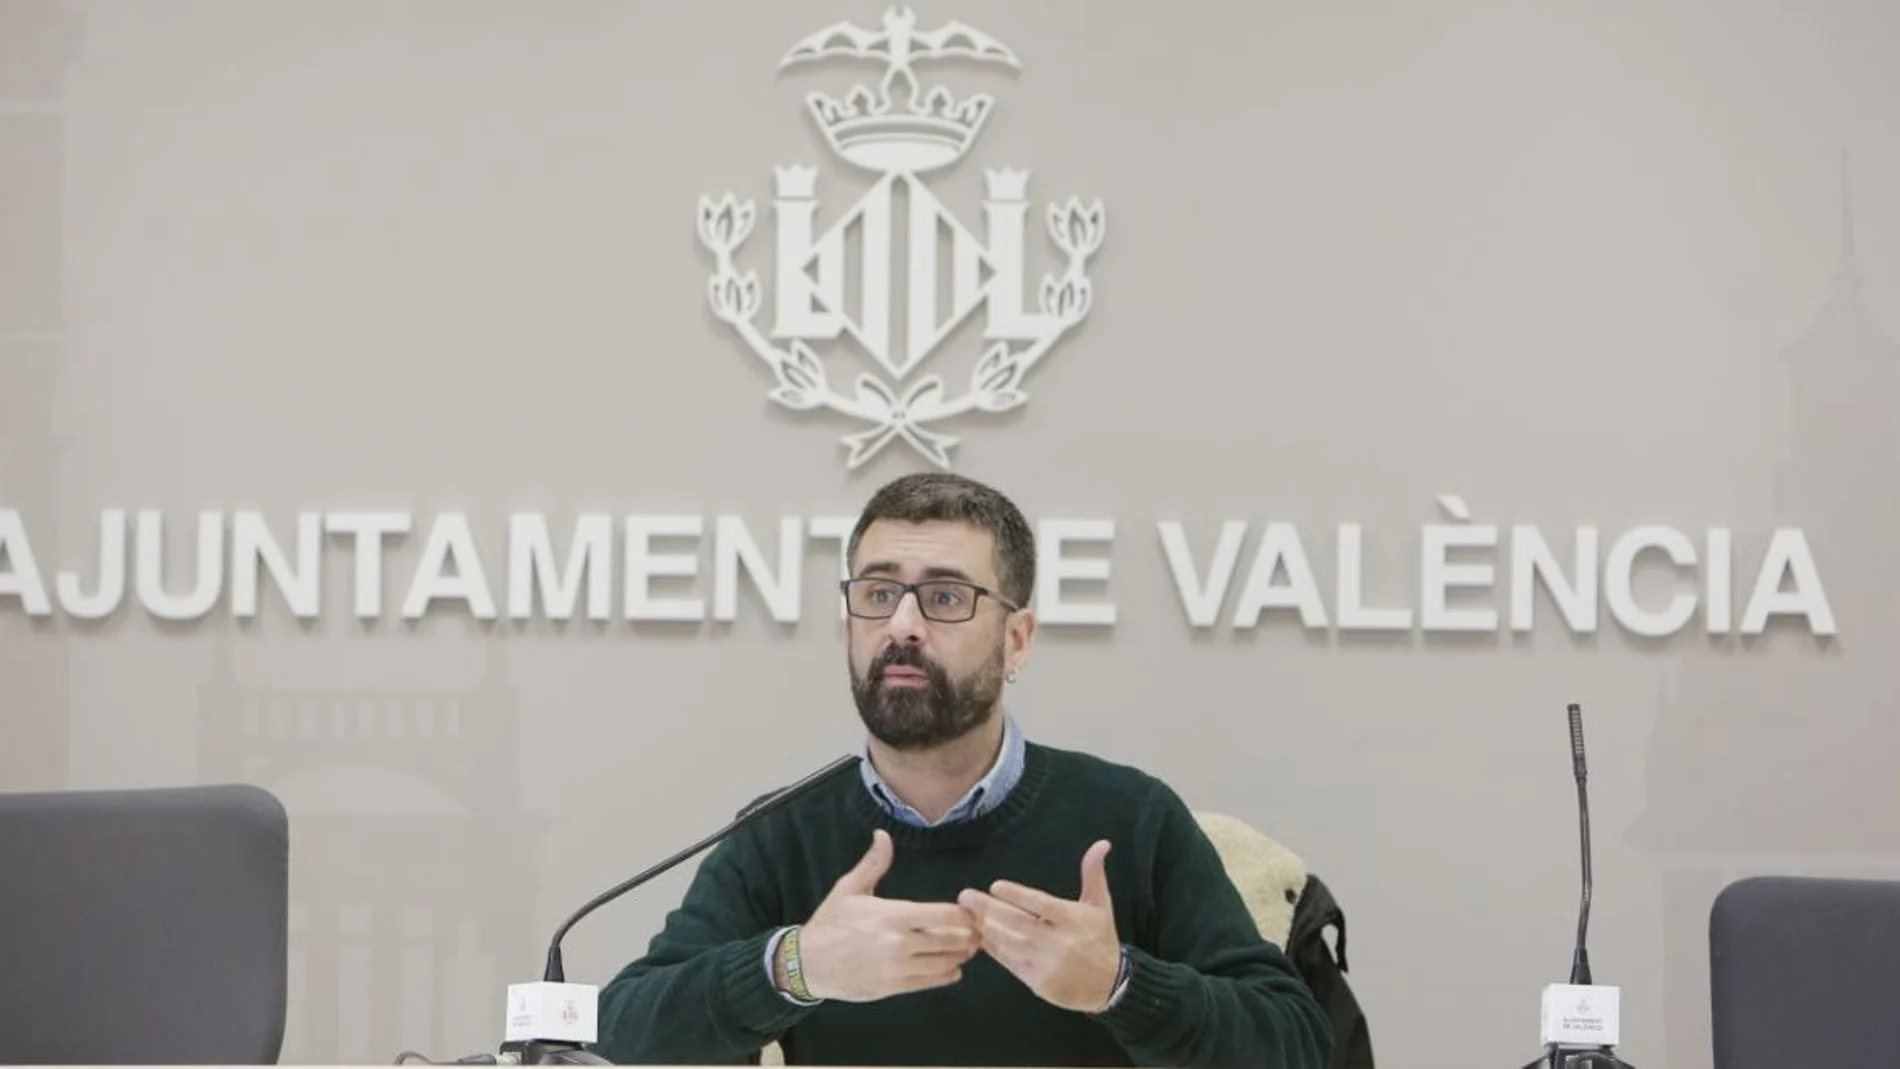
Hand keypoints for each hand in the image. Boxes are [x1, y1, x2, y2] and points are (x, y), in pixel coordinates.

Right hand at [792, 829, 982, 1001]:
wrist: (808, 963)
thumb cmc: (831, 922)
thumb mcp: (849, 888)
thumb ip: (873, 863)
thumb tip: (883, 835)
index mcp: (894, 915)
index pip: (944, 915)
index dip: (965, 913)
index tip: (972, 909)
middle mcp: (900, 943)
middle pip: (952, 940)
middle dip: (970, 935)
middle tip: (980, 930)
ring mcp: (898, 968)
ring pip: (945, 963)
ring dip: (961, 956)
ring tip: (968, 948)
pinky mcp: (894, 988)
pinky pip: (930, 982)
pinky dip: (947, 975)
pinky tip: (953, 969)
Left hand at [956, 839, 1122, 1012]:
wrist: (1109, 985)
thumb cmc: (1100, 938)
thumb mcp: (1100, 905)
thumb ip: (1093, 873)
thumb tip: (1102, 843)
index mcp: (1073, 920)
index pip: (1041, 904)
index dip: (1017, 895)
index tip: (995, 886)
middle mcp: (1059, 942)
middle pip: (1018, 923)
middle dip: (988, 909)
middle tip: (966, 896)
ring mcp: (1046, 964)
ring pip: (1009, 943)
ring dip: (986, 928)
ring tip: (968, 914)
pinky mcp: (1037, 982)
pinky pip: (1009, 962)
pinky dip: (994, 948)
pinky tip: (980, 935)